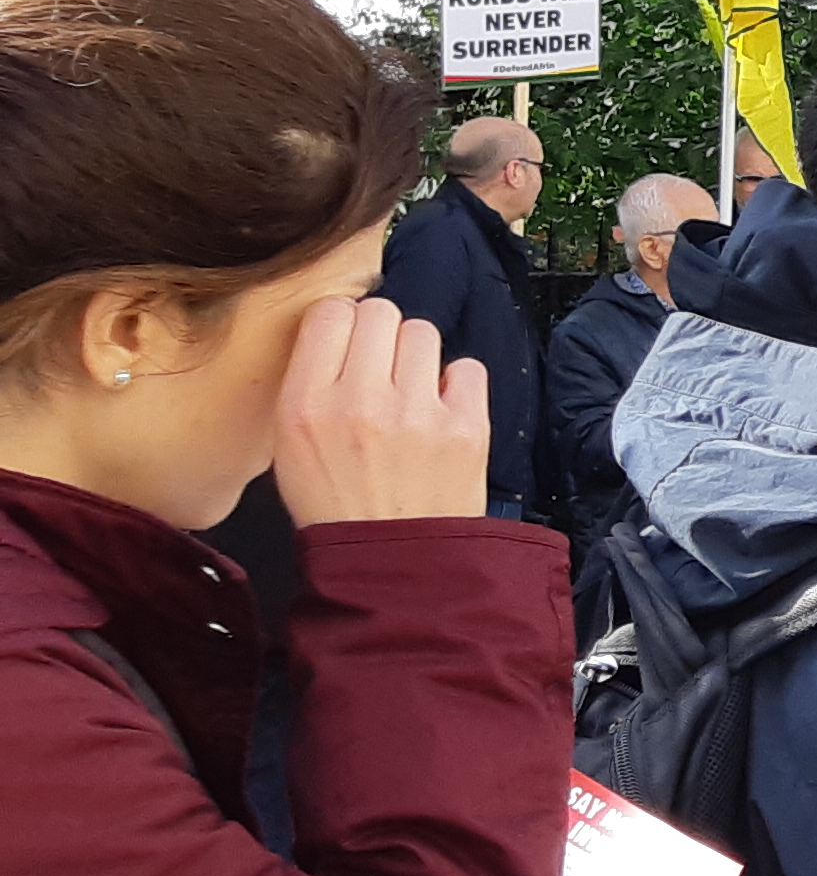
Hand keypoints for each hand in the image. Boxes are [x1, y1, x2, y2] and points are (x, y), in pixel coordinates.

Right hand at [273, 292, 487, 524]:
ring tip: (411, 393)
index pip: (329, 313)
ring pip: (423, 332)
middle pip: (380, 313)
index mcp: (305, 404)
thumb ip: (309, 383)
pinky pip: (467, 366)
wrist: (394, 563)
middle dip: (381, 335)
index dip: (343, 322)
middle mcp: (359, 401)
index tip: (349, 344)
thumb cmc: (339, 504)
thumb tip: (339, 329)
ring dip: (418, 356)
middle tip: (382, 370)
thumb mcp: (290, 446)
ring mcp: (416, 413)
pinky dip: (457, 383)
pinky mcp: (466, 427)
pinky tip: (443, 410)